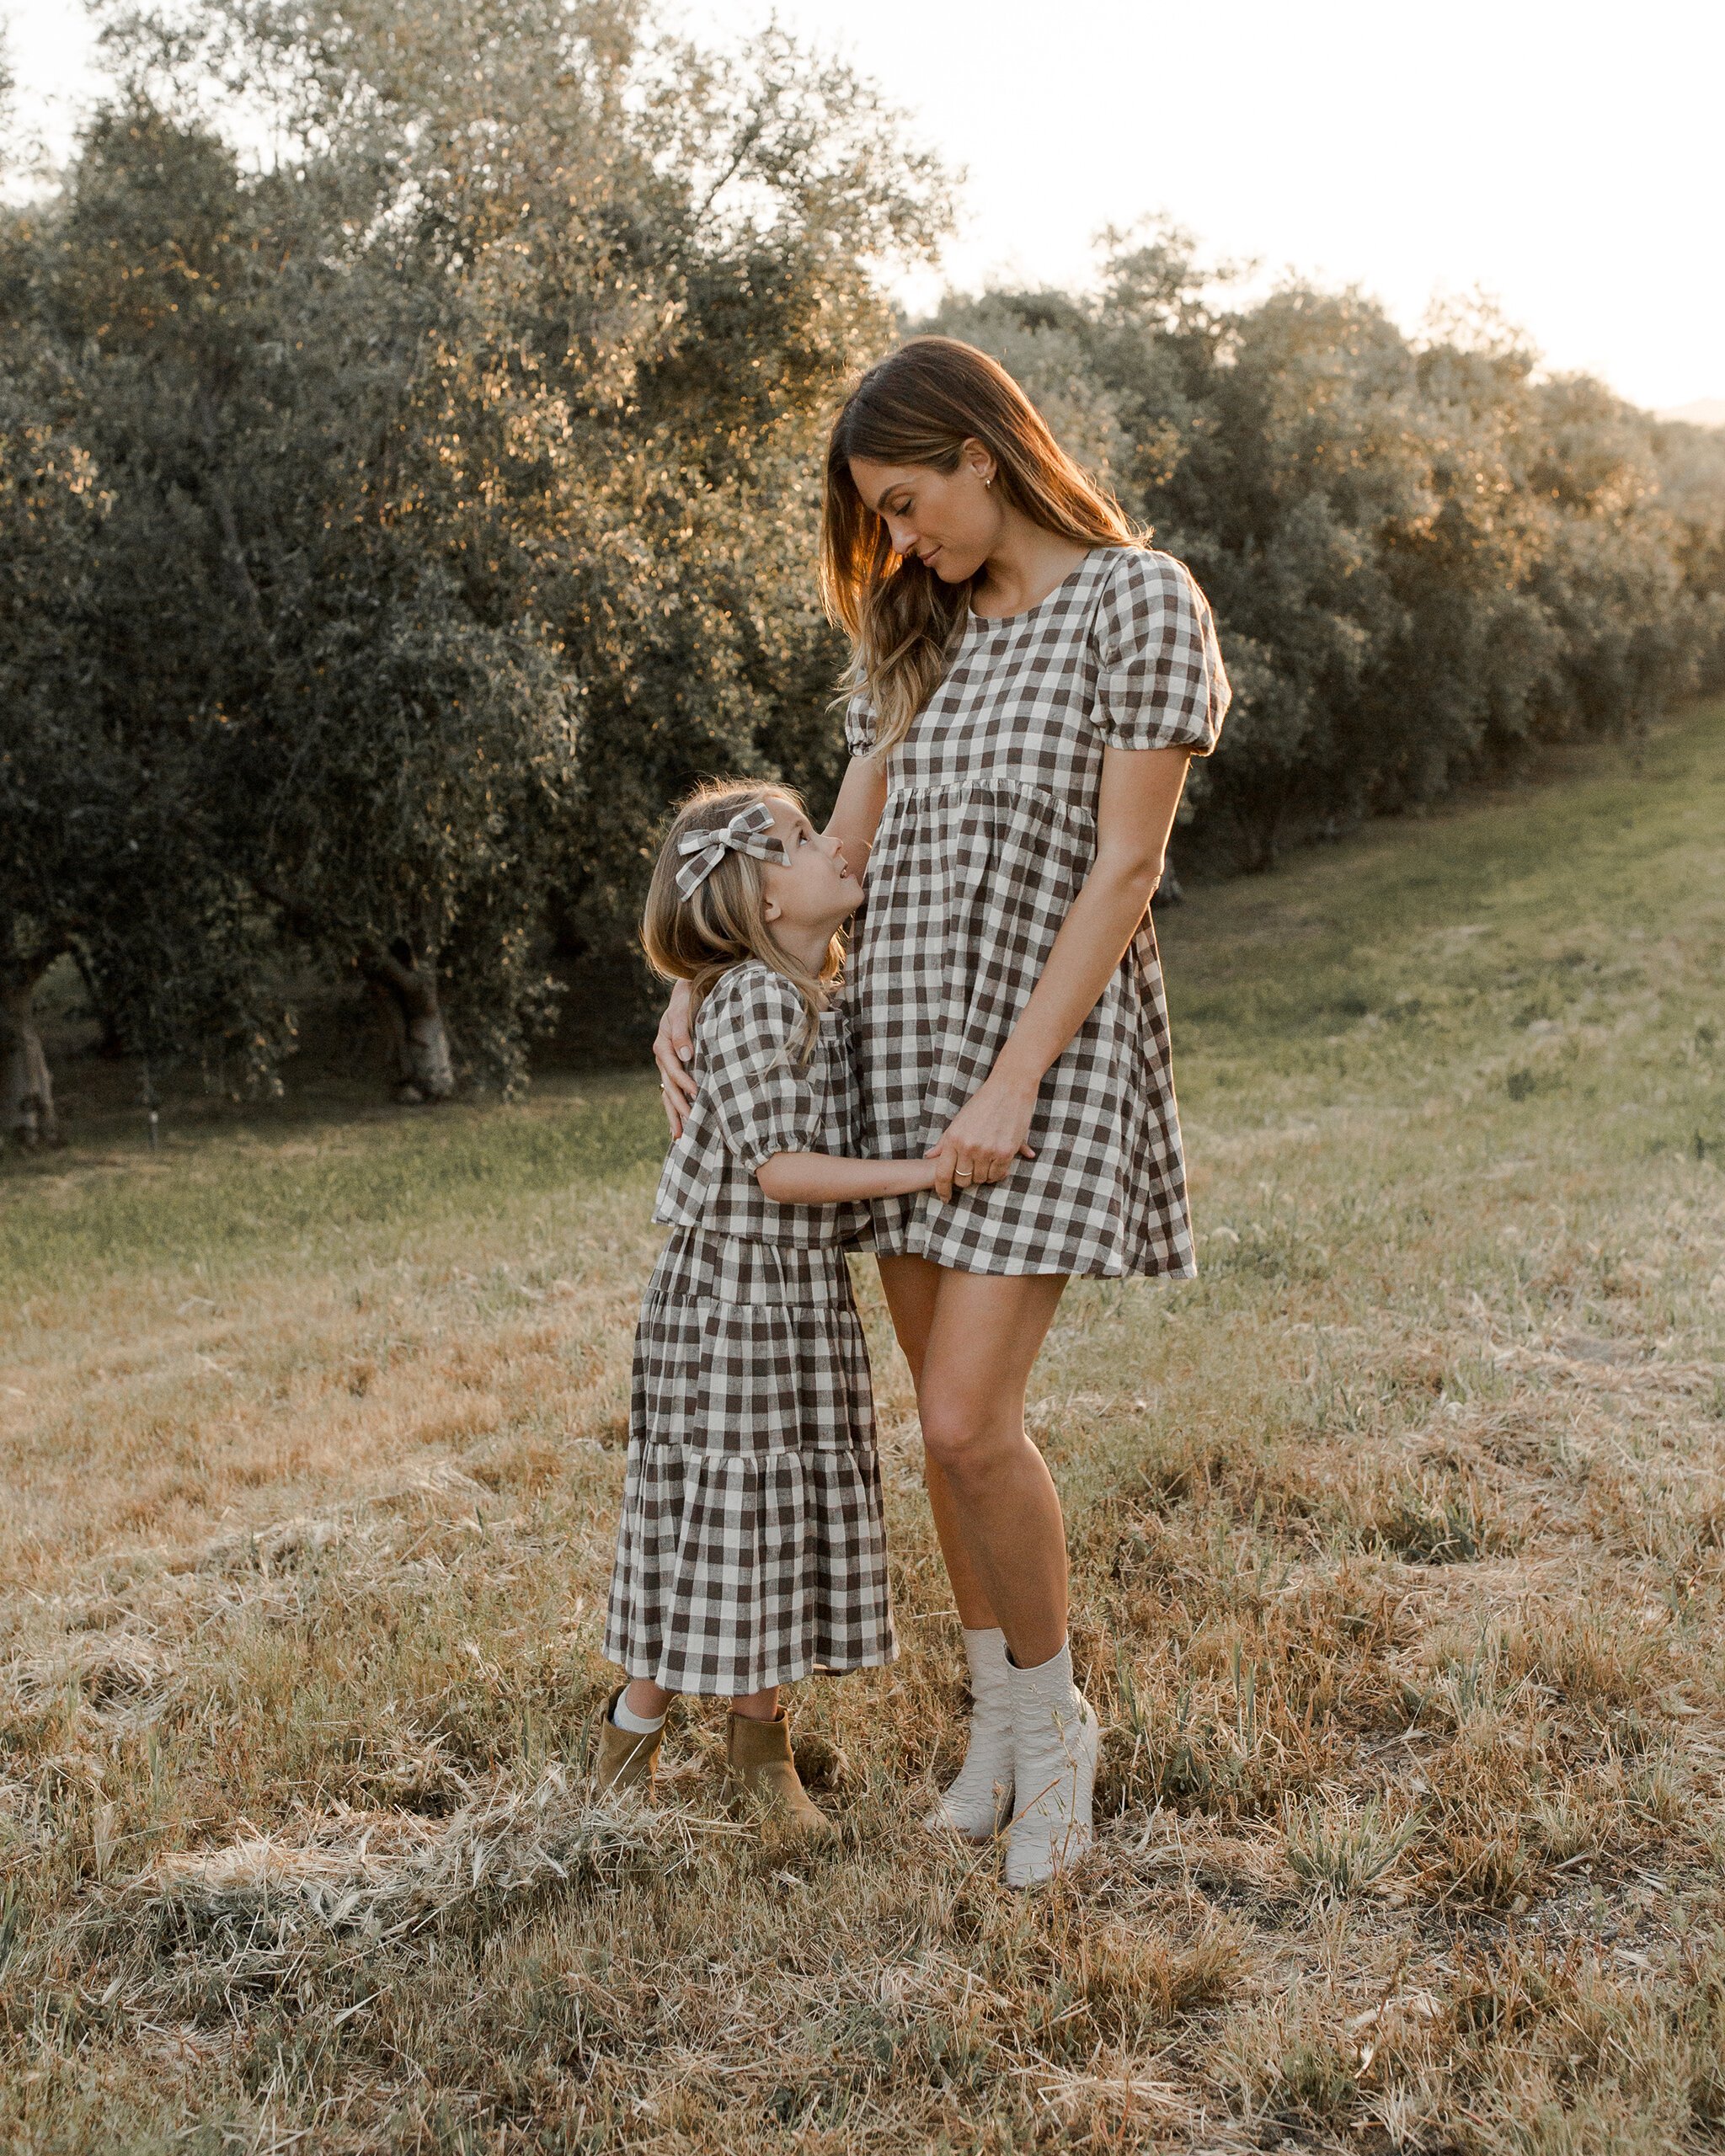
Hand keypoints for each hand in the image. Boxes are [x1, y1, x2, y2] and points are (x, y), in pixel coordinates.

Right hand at [653, 979, 695, 1136]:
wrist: (687, 996)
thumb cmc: (688, 1001)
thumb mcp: (682, 1010)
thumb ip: (681, 1031)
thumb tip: (686, 1054)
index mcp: (663, 1046)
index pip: (673, 1069)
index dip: (684, 1082)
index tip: (697, 1093)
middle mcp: (662, 1059)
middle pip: (668, 1087)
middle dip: (679, 1107)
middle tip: (691, 1124)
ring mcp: (666, 1067)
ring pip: (668, 1095)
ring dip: (674, 1115)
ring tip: (679, 1137)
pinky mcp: (674, 1072)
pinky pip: (671, 1094)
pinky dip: (675, 1110)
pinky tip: (679, 1128)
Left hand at [924, 1071, 1036, 1201]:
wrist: (1009, 1088)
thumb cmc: (983, 1103)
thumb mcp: (959, 1120)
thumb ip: (945, 1141)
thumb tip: (929, 1156)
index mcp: (954, 1139)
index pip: (943, 1174)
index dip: (942, 1189)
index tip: (944, 1198)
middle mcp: (969, 1147)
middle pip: (963, 1180)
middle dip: (965, 1179)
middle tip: (972, 1169)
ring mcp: (988, 1150)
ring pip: (981, 1179)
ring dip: (982, 1175)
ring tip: (986, 1161)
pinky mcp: (1006, 1152)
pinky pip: (998, 1174)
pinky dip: (997, 1173)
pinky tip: (997, 1163)